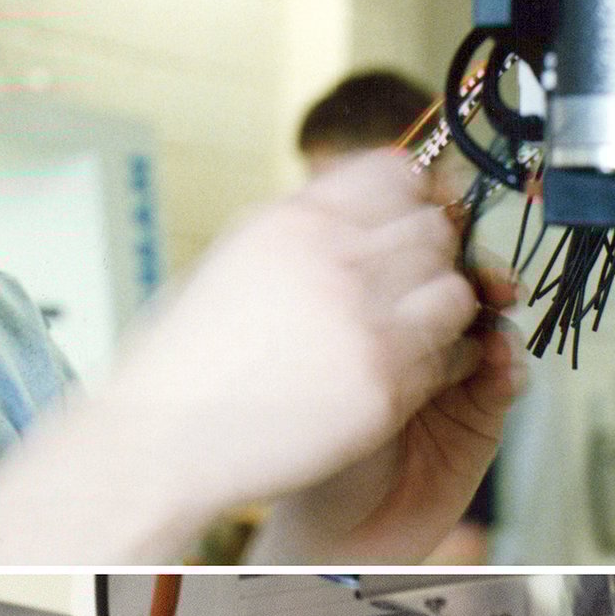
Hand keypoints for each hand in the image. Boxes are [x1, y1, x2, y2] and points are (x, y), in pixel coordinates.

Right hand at [103, 149, 492, 515]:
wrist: (159, 441)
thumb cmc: (181, 363)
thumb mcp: (230, 262)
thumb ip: (296, 234)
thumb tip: (346, 215)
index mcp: (293, 223)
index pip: (394, 174)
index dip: (411, 196)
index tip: (409, 218)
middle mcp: (335, 261)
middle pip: (433, 228)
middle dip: (432, 253)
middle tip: (413, 283)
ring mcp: (364, 324)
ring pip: (455, 291)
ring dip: (442, 308)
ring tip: (413, 331)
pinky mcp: (383, 385)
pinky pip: (450, 357)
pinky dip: (441, 362)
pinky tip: (408, 375)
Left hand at [249, 268, 522, 563]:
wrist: (330, 531)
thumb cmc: (306, 450)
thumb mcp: (321, 375)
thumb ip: (352, 318)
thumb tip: (372, 248)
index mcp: (371, 316)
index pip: (410, 259)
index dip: (431, 240)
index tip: (440, 223)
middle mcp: (413, 339)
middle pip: (457, 281)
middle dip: (469, 268)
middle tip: (474, 270)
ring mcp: (450, 375)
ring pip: (489, 321)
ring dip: (495, 312)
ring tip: (493, 313)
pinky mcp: (480, 416)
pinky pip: (506, 377)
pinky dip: (509, 364)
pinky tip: (499, 363)